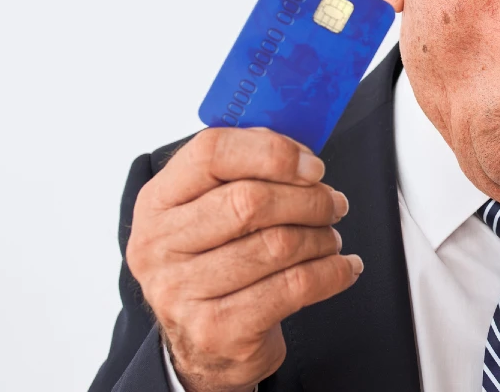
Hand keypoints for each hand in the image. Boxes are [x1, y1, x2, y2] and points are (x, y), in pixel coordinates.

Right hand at [125, 127, 362, 391]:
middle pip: (249, 201)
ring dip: (321, 237)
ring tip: (330, 238)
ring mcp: (183, 292)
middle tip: (333, 203)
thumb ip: (243, 171)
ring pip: (278, 245)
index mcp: (157, 202)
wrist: (204, 347)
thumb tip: (299, 152)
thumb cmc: (215, 265)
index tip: (311, 165)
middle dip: (308, 198)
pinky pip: (295, 287)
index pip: (210, 153)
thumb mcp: (209, 212)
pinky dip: (332, 272)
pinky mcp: (218, 328)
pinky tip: (342, 267)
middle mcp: (160, 246)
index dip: (272, 152)